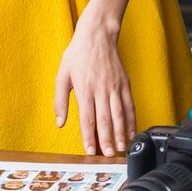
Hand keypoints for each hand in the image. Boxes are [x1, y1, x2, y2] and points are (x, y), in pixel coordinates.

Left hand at [55, 21, 134, 155]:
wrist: (98, 34)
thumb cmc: (78, 54)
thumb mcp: (62, 76)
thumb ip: (60, 101)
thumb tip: (60, 122)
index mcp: (85, 90)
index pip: (88, 119)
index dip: (89, 137)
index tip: (90, 151)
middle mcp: (101, 90)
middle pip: (105, 120)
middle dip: (107, 140)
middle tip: (109, 155)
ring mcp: (115, 87)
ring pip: (120, 114)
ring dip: (120, 133)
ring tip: (121, 148)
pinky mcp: (125, 83)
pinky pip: (130, 104)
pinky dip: (132, 119)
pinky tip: (131, 130)